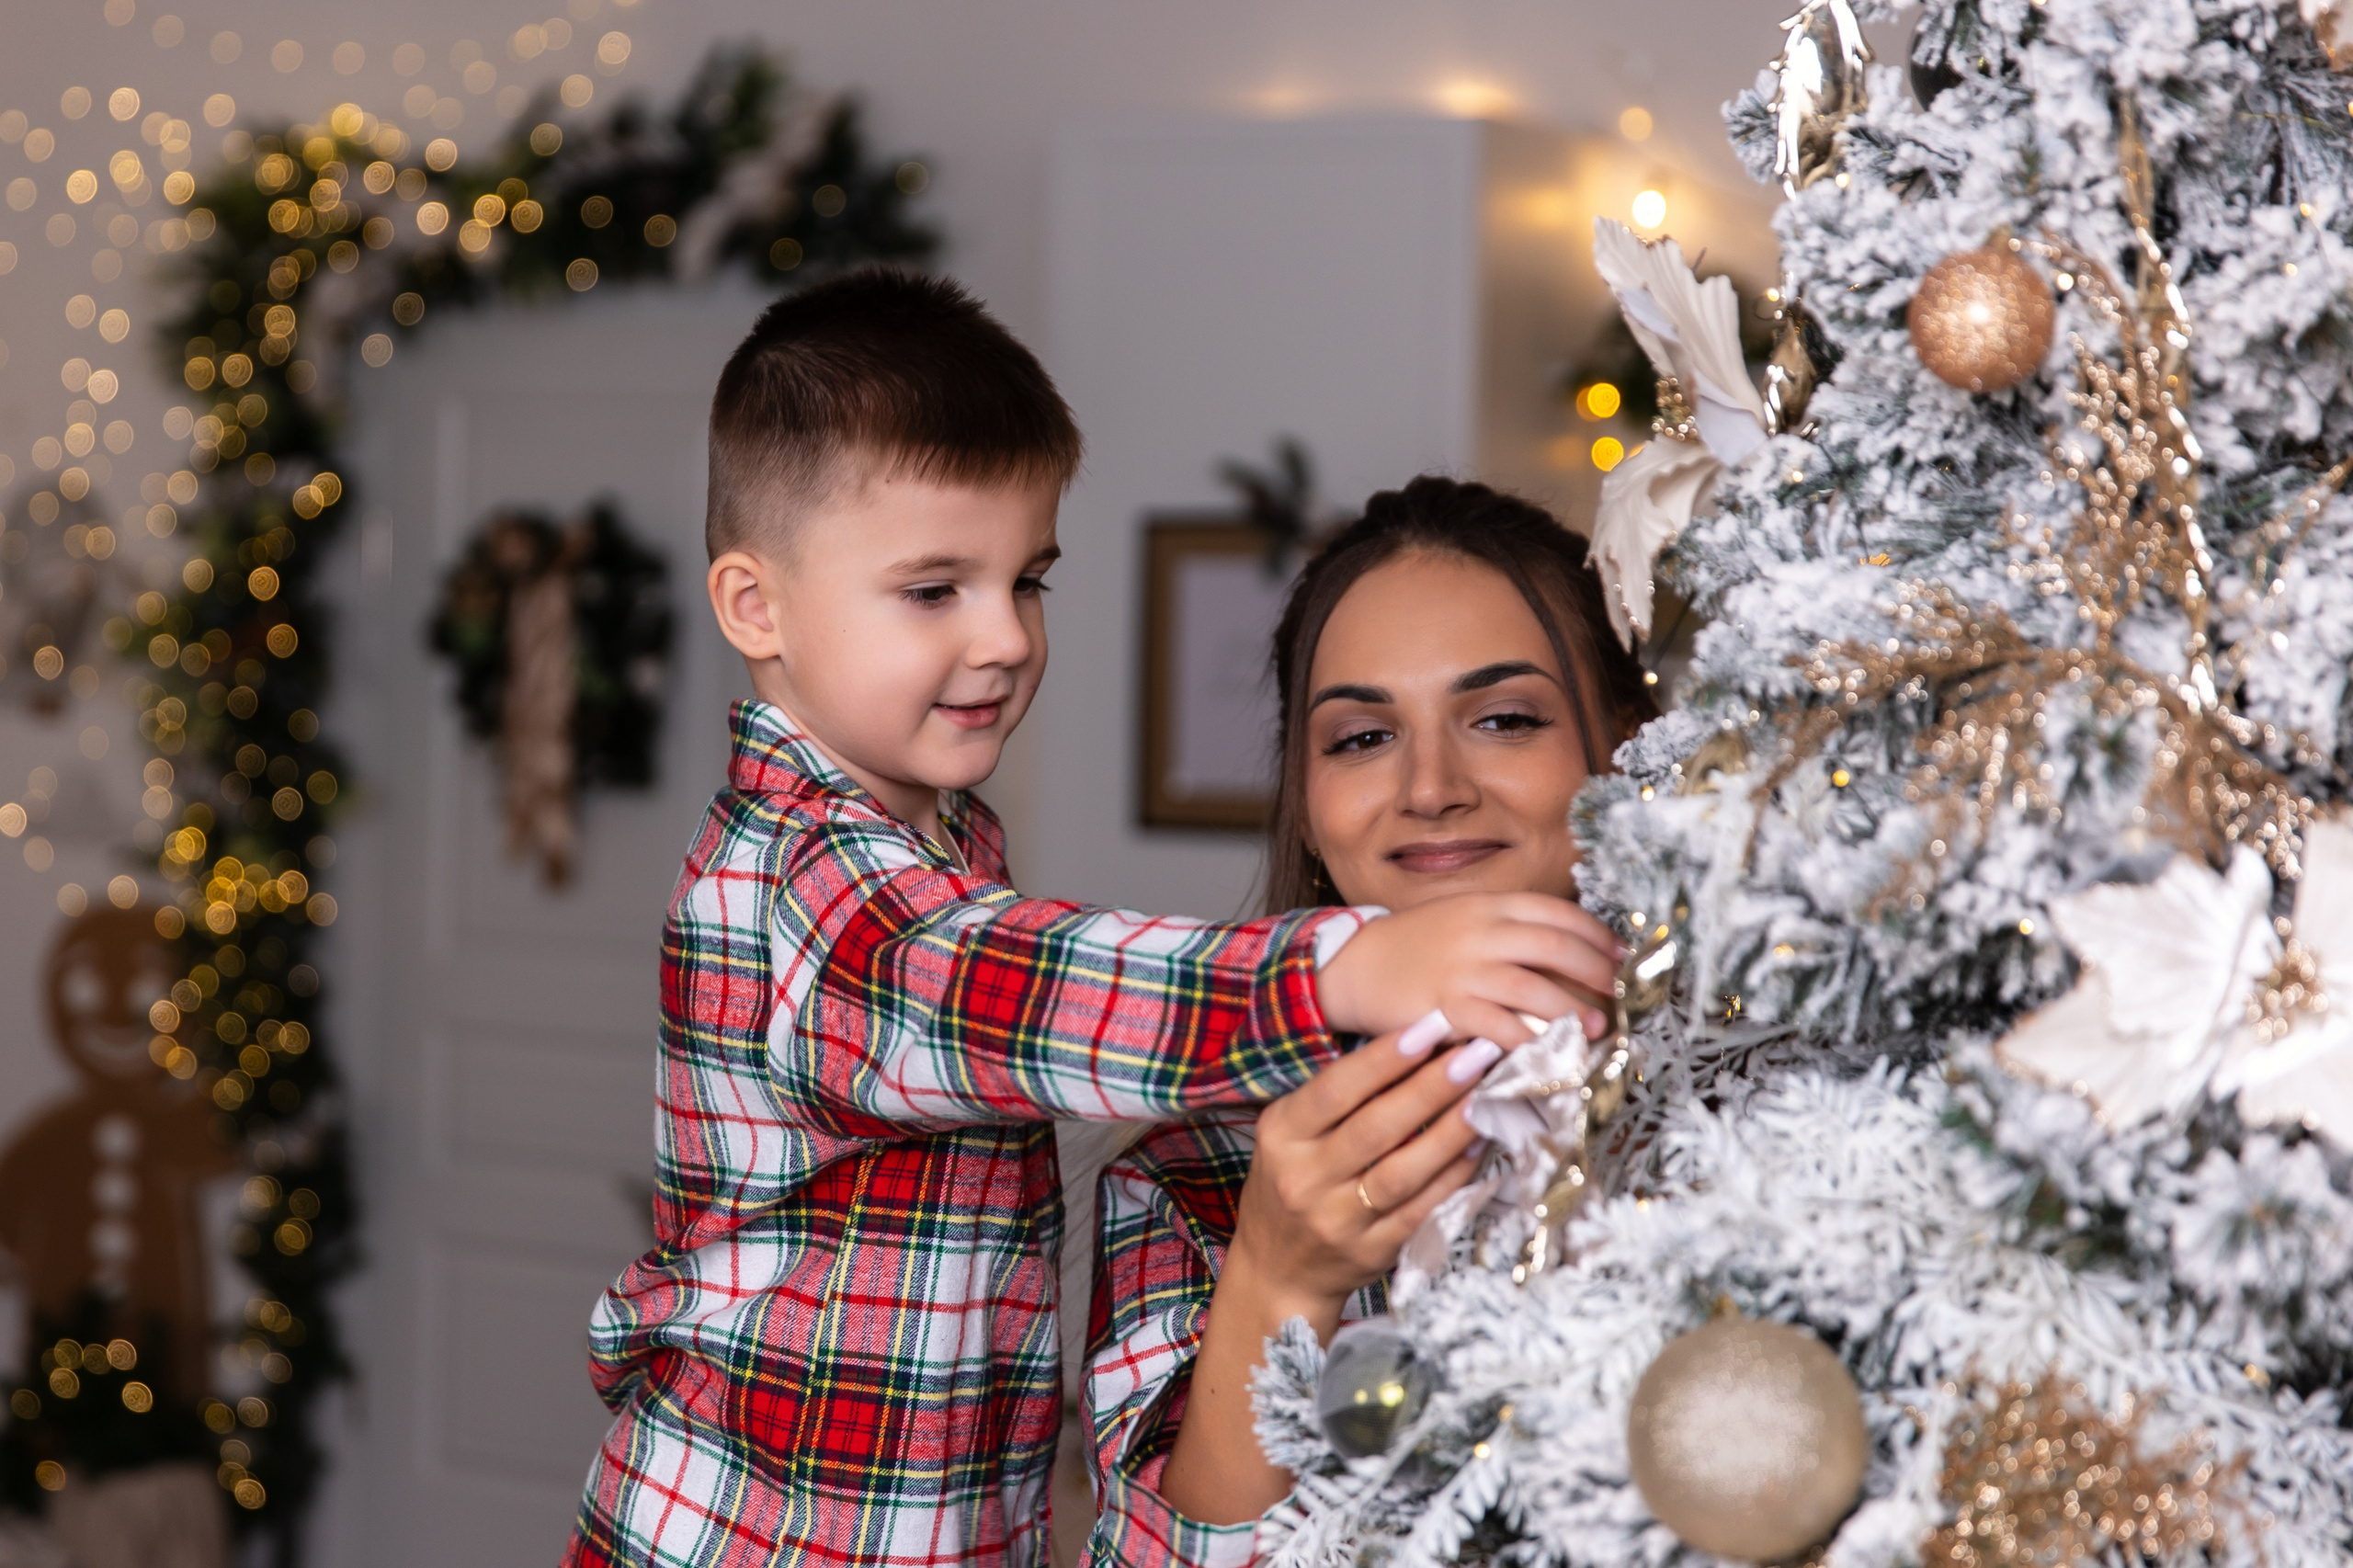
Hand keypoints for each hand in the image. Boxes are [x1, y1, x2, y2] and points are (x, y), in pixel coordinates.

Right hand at [1228, 1008, 1490, 1310]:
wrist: (1277, 1270)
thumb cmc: (1291, 1182)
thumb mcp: (1291, 1133)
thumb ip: (1337, 1096)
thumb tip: (1413, 1045)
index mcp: (1282, 1136)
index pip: (1336, 1089)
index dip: (1385, 1058)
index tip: (1432, 1026)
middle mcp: (1305, 1178)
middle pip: (1375, 1127)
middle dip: (1431, 1086)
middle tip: (1478, 1052)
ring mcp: (1337, 1220)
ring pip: (1403, 1172)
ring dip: (1450, 1131)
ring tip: (1485, 1096)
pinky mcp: (1370, 1252)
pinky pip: (1420, 1211)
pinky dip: (1452, 1177)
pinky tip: (1477, 1147)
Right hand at [1316, 892, 1623, 1046]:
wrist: (1355, 965)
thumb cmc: (1417, 947)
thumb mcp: (1464, 919)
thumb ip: (1509, 929)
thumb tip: (1570, 951)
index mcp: (1490, 904)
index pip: (1558, 913)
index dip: (1598, 935)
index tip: (1622, 957)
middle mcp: (1480, 931)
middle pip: (1556, 947)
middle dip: (1596, 973)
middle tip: (1620, 997)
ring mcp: (1463, 969)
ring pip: (1534, 988)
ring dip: (1574, 1011)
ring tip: (1598, 1030)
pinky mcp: (1446, 1006)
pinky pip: (1498, 1026)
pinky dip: (1530, 1040)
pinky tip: (1549, 1052)